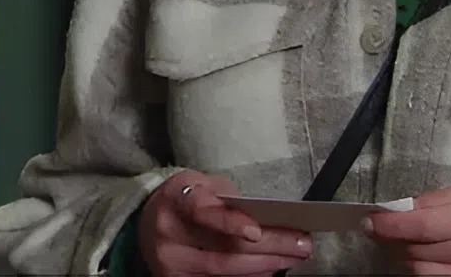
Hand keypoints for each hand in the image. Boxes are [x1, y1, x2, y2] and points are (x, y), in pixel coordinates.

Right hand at [138, 171, 313, 276]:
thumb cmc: (187, 198)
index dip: (229, 222)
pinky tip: (270, 269)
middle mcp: (169, 234)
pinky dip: (249, 276)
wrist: (149, 222)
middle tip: (301, 244)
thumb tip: (272, 218)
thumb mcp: (204, 184)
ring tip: (293, 256)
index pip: (202, 211)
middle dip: (268, 247)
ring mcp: (172, 264)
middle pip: (222, 249)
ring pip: (223, 271)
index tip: (256, 231)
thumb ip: (232, 199)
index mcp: (176, 199)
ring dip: (264, 265)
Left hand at [362, 184, 450, 274]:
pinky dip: (426, 273)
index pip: (425, 224)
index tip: (370, 221)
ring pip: (424, 274)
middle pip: (419, 253)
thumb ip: (442, 199)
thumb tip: (403, 208)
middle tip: (387, 230)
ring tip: (409, 245)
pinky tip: (427, 260)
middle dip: (395, 241)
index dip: (391, 225)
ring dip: (408, 259)